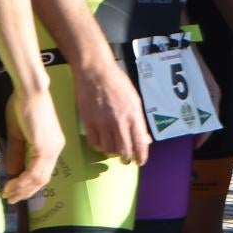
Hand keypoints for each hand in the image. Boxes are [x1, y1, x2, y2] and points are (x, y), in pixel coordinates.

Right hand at [0, 79, 60, 205]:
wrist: (30, 91)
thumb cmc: (23, 107)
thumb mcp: (17, 134)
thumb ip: (17, 153)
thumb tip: (12, 173)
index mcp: (52, 145)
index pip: (42, 172)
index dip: (28, 185)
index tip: (14, 191)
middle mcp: (55, 149)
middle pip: (42, 179)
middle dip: (25, 191)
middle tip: (11, 198)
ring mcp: (51, 149)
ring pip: (38, 178)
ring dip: (22, 189)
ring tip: (8, 194)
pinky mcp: (44, 147)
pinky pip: (34, 171)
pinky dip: (22, 181)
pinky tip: (11, 184)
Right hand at [75, 51, 151, 165]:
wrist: (95, 71)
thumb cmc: (117, 82)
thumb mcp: (134, 99)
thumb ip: (138, 119)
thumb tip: (143, 137)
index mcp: (133, 114)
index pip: (140, 143)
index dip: (141, 156)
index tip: (140, 161)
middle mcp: (119, 121)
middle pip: (124, 150)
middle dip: (127, 158)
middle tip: (126, 159)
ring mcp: (102, 122)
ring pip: (108, 149)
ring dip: (112, 152)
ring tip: (113, 149)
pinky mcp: (88, 122)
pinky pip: (94, 143)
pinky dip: (98, 146)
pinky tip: (101, 142)